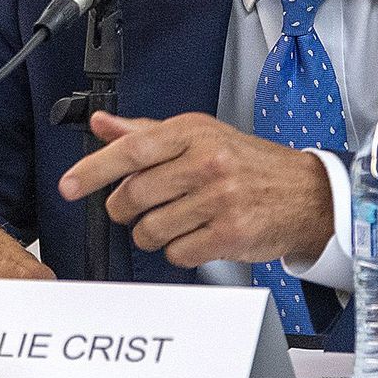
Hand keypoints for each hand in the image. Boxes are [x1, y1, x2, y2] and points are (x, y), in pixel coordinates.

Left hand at [58, 112, 332, 268]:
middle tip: (133, 208)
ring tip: (172, 221)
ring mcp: (220, 199)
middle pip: (134, 195)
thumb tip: (102, 124)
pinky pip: (178, 253)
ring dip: (150, 233)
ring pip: (151, 229)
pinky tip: (193, 235)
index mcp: (192, 133)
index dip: (93, 170)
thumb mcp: (199, 135)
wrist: (308, 194)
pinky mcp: (231, 234)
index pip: (131, 150)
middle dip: (123, 209)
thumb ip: (146, 132)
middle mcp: (206, 162)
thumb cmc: (249, 162)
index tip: (69, 185)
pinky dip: (177, 250)